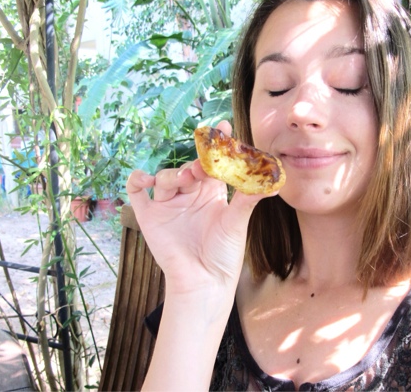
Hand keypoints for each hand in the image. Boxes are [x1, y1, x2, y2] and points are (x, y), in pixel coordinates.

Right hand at [126, 121, 269, 296]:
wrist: (204, 281)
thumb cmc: (224, 254)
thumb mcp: (238, 222)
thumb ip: (249, 198)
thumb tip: (273, 181)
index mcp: (211, 192)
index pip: (212, 163)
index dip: (217, 145)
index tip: (224, 128)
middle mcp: (189, 195)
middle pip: (187, 167)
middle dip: (195, 162)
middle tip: (203, 165)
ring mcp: (168, 204)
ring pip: (165, 177)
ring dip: (173, 174)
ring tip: (184, 180)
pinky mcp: (150, 216)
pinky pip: (137, 192)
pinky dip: (137, 180)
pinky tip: (146, 179)